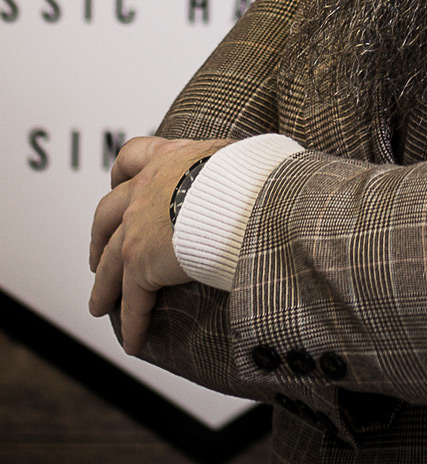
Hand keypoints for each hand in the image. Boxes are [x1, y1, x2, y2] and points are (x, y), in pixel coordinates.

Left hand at [88, 135, 232, 355]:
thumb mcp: (239, 158)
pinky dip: (131, 323)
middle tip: (100, 253)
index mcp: (170, 159)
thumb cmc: (254, 174)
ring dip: (103, 287)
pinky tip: (133, 340)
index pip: (132, 156)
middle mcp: (146, 189)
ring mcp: (137, 227)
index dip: (122, 174)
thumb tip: (256, 170)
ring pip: (107, 263)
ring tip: (100, 305)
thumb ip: (231, 167)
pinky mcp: (141, 263)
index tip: (118, 185)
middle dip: (100, 236)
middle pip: (106, 214)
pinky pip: (132, 301)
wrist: (247, 195)